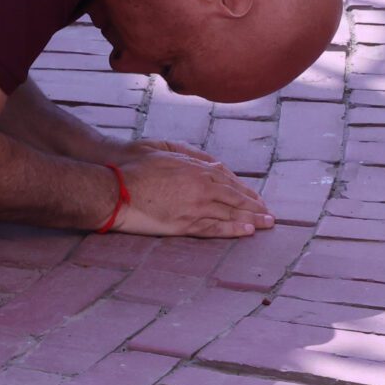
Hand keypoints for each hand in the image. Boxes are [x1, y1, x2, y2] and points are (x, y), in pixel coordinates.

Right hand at [110, 150, 273, 238]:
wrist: (114, 188)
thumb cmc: (134, 166)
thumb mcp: (165, 151)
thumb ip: (192, 158)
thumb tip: (213, 165)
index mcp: (197, 170)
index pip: (230, 182)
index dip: (245, 190)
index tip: (256, 198)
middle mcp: (202, 188)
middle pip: (235, 198)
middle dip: (255, 207)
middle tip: (271, 215)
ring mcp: (195, 207)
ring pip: (230, 214)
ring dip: (251, 220)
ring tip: (266, 225)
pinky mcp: (184, 224)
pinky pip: (214, 228)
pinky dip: (232, 230)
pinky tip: (245, 232)